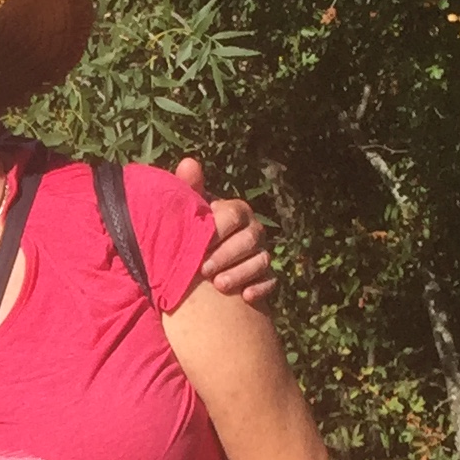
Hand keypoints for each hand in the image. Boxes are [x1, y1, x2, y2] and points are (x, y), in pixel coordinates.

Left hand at [178, 157, 275, 310]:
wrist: (197, 270)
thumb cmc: (192, 235)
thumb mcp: (188, 214)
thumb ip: (188, 190)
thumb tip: (189, 162)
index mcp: (235, 212)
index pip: (234, 214)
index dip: (217, 229)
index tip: (199, 244)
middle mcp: (252, 230)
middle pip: (251, 238)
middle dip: (227, 254)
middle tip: (203, 270)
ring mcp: (260, 253)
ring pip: (262, 259)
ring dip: (241, 272)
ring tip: (219, 285)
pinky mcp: (264, 277)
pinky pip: (271, 281)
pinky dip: (260, 288)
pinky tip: (245, 297)